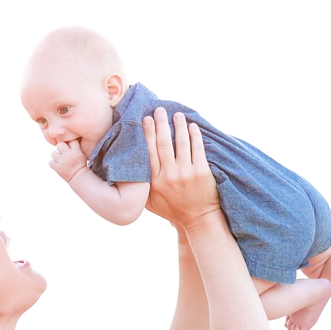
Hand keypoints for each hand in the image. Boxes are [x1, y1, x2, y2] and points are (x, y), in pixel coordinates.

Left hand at [49, 139, 87, 182]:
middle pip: (59, 145)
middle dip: (61, 148)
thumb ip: (75, 145)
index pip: (70, 140)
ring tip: (61, 160)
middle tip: (63, 152)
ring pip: (53, 153)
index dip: (69, 143)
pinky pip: (50, 162)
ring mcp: (61, 162)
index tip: (70, 147)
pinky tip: (58, 165)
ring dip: (56, 156)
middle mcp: (68, 155)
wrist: (78, 177)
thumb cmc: (80, 164)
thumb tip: (66, 137)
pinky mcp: (57, 168)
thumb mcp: (81, 153)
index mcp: (76, 151)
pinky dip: (53, 163)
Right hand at [142, 108, 220, 228]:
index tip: (146, 119)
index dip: (147, 133)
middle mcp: (169, 176)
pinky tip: (192, 126)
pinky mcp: (201, 171)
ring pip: (180, 142)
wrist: (198, 220)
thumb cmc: (173, 210)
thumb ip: (141, 187)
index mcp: (155, 182)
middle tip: (159, 110)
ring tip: (177, 114)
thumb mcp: (151, 203)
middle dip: (160, 123)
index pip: (149, 152)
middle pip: (162, 143)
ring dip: (178, 125)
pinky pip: (197, 148)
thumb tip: (128, 168)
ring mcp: (186, 173)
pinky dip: (194, 135)